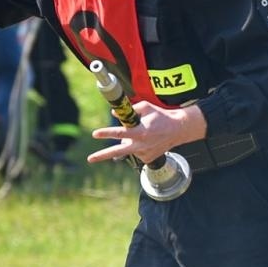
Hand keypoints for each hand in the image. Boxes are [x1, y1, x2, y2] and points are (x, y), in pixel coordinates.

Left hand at [88, 101, 205, 165]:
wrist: (178, 129)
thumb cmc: (161, 116)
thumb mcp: (146, 107)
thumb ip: (130, 110)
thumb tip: (114, 114)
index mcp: (140, 132)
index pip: (119, 133)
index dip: (106, 133)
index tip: (95, 134)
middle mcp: (141, 145)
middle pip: (117, 151)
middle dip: (102, 155)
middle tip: (90, 159)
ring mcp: (144, 153)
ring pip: (128, 148)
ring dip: (128, 142)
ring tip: (143, 134)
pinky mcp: (148, 159)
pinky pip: (136, 152)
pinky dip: (138, 146)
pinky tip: (148, 140)